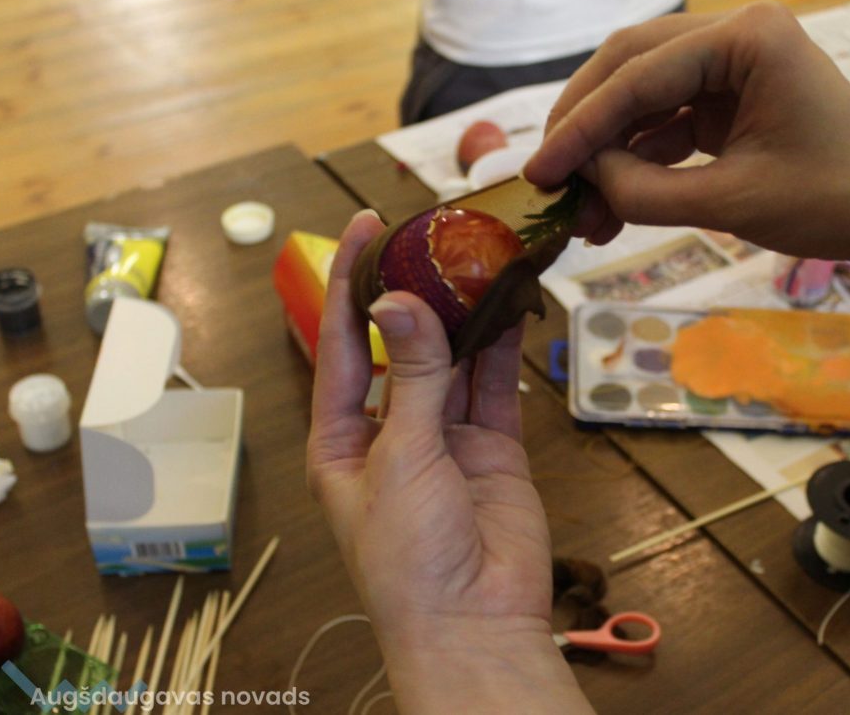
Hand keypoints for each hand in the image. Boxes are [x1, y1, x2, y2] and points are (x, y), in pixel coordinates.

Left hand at [306, 210, 588, 712]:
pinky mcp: (491, 447)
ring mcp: (444, 438)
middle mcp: (389, 431)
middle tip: (431, 233)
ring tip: (475, 256)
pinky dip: (502, 346)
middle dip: (414, 291)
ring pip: (452, 359)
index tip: (362, 227)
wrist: (472, 622)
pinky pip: (494, 385)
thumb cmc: (407, 557)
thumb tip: (401, 303)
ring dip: (464, 313)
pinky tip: (510, 304)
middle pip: (400, 344)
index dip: (349, 284)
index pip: (339, 345)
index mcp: (340, 439)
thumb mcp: (399, 459)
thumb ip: (412, 378)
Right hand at [524, 2, 849, 263]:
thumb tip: (583, 180)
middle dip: (585, 126)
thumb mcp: (732, 204)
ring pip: (642, 97)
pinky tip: (611, 209)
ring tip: (580, 215)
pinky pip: (665, 122)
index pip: (639, 76)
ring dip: (608, 153)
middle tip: (546, 178)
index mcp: (748, 38)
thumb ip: (647, 192)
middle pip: (630, 68)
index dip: (581, 128)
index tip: (539, 172)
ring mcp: (732, 63)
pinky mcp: (730, 96)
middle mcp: (737, 34)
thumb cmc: (833, 203)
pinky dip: (638, 163)